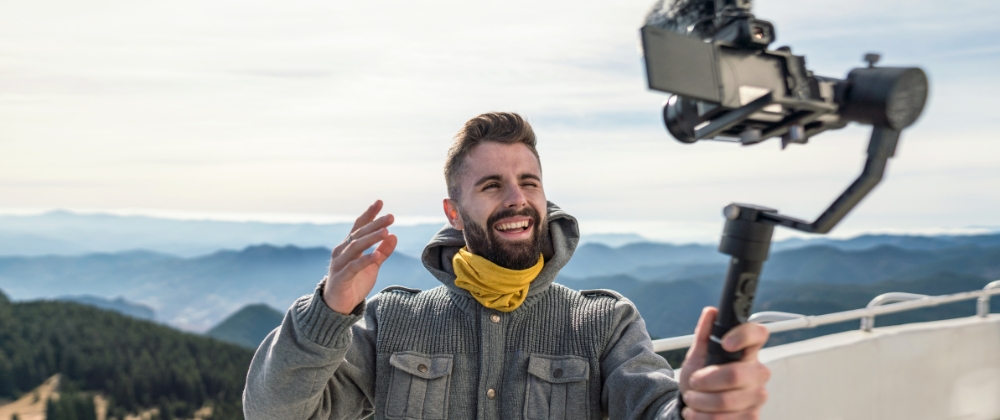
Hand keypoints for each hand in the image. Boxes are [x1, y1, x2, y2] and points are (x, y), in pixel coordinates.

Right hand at [322, 200, 397, 314]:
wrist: (337, 306)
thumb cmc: (354, 283)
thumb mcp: (372, 266)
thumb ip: (382, 252)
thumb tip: (394, 236)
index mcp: (348, 246)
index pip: (359, 226)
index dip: (369, 214)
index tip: (380, 202)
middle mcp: (342, 251)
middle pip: (359, 234)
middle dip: (375, 224)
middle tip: (391, 217)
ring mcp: (339, 264)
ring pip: (355, 247)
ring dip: (371, 239)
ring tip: (386, 232)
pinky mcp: (341, 277)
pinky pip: (353, 267)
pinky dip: (365, 260)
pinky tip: (376, 256)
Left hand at [679, 307, 770, 419]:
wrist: (696, 407)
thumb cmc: (700, 379)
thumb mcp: (698, 356)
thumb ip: (704, 334)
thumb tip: (711, 312)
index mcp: (747, 352)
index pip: (758, 334)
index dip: (744, 336)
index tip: (726, 343)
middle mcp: (757, 373)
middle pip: (736, 374)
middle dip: (705, 380)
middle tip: (693, 382)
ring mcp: (757, 397)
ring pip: (726, 400)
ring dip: (700, 401)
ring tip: (691, 400)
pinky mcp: (752, 417)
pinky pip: (726, 419)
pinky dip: (704, 417)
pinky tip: (696, 413)